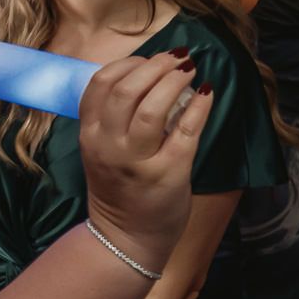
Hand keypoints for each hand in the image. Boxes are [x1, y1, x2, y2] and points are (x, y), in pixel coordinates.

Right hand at [78, 52, 213, 275]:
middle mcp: (109, 145)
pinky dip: (199, 106)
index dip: (129, 63)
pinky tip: (207, 92)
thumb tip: (149, 73)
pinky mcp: (169, 172)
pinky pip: (186, 130)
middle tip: (178, 59)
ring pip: (152, 107)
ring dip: (175, 80)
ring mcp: (138, 160)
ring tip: (191, 69)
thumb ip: (113, 116)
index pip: (101, 83)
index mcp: (90, 134)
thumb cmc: (119, 187)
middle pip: (127, 89)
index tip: (150, 60)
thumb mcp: (101, 149)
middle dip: (155, 66)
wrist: (125, 239)